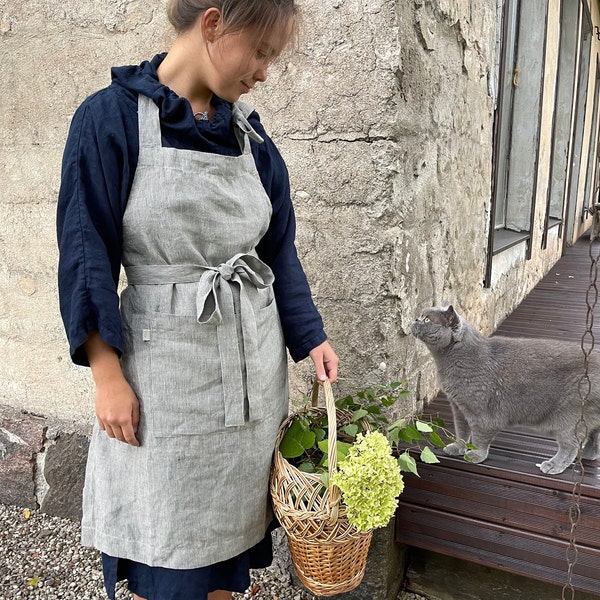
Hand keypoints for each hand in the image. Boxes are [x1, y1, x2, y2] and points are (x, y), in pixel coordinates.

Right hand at [85, 331, 139, 445]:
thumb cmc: (124, 391)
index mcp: (124, 418)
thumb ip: (135, 418)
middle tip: (131, 438)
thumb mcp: (135, 404)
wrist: (109, 382)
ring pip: (110, 435)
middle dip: (126, 439)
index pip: (129, 436)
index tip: (137, 443)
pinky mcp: (98, 416)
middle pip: (119, 438)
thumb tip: (134, 430)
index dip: (133, 442)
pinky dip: (109, 430)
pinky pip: (103, 428)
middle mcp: (113, 421)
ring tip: (122, 432)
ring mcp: (104, 419)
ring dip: (117, 436)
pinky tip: (114, 425)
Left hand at [309, 340, 338, 382]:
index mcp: (333, 362)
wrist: (313, 338)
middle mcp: (333, 362)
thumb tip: (322, 379)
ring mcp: (330, 362)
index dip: (326, 382)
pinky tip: (317, 372)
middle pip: (331, 377)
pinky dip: (321, 373)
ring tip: (316, 375)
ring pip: (328, 374)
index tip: (319, 382)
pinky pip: (326, 371)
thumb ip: (319, 369)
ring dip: (322, 376)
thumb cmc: (316, 345)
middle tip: (317, 379)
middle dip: (324, 379)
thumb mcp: (317, 357)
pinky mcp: (327, 362)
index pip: (333, 378)